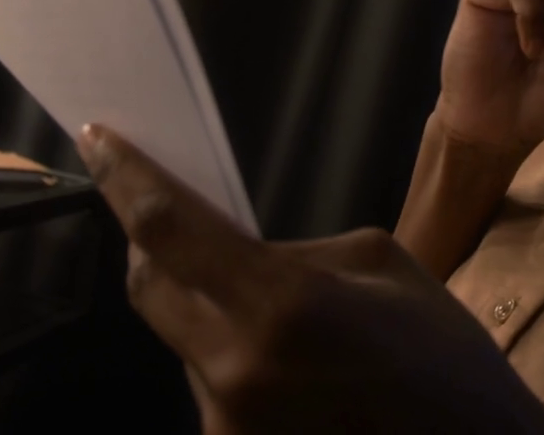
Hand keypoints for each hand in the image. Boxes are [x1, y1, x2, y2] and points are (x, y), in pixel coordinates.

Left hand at [78, 125, 543, 434]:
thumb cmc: (445, 359)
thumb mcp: (382, 264)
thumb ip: (292, 253)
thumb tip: (232, 252)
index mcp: (280, 305)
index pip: (167, 228)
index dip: (124, 177)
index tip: (98, 137)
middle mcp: (235, 368)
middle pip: (150, 286)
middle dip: (152, 243)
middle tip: (176, 216)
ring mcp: (226, 422)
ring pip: (182, 338)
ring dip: (207, 311)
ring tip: (279, 317)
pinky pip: (211, 383)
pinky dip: (233, 358)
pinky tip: (291, 367)